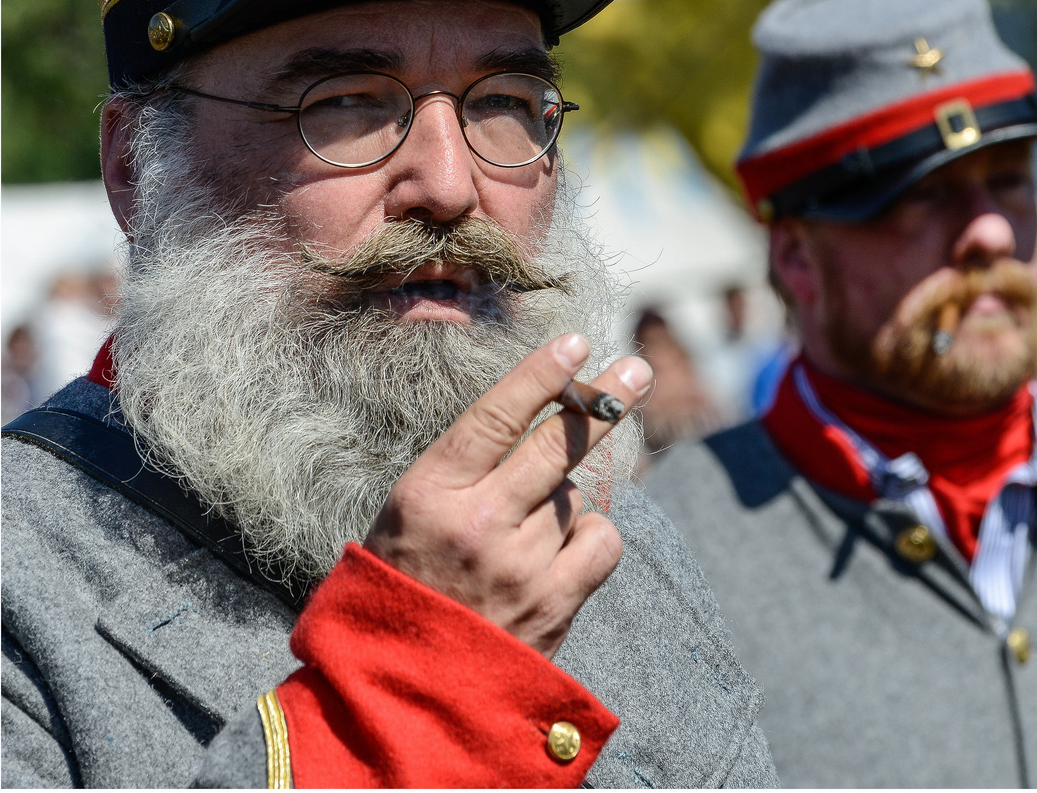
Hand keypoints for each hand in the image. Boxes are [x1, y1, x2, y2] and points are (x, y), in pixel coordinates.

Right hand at [363, 333, 652, 657]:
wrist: (399, 693)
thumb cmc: (401, 592)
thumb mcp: (405, 519)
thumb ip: (463, 474)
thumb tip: (533, 425)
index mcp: (429, 494)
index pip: (495, 417)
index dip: (539, 375)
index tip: (575, 342)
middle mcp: (477, 523)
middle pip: (555, 444)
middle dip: (603, 400)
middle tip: (636, 369)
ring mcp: (519, 564)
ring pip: (573, 496)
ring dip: (562, 502)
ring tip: (524, 537)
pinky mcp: (553, 602)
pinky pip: (599, 541)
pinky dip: (590, 539)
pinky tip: (563, 555)